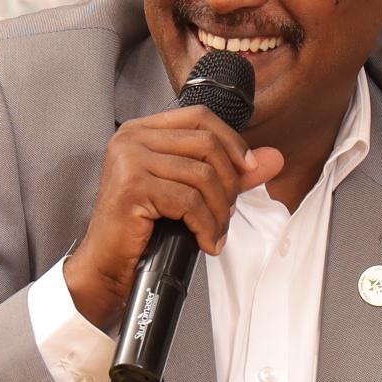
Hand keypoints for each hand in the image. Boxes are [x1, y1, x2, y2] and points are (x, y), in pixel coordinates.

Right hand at [63, 105, 281, 328]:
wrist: (107, 265)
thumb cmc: (144, 230)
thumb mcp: (189, 192)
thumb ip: (229, 172)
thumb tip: (273, 158)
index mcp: (142, 130)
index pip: (200, 116)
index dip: (232, 141)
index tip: (250, 170)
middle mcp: (132, 138)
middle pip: (206, 144)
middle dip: (229, 183)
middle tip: (229, 214)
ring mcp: (129, 159)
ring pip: (202, 175)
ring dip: (220, 211)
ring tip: (217, 233)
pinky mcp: (132, 187)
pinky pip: (189, 201)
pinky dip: (206, 225)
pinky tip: (206, 242)